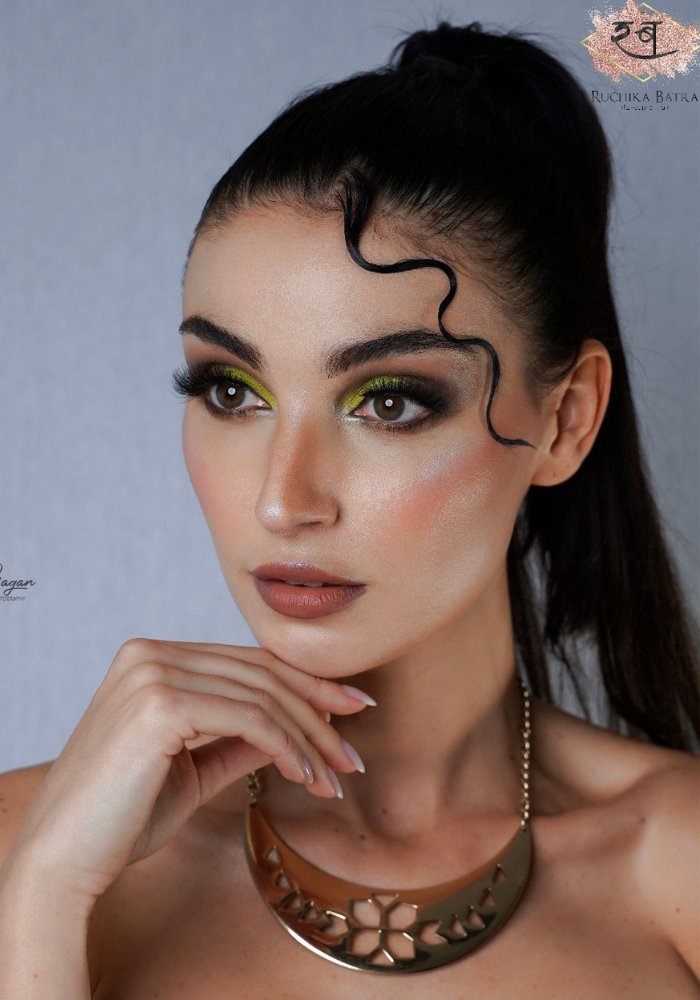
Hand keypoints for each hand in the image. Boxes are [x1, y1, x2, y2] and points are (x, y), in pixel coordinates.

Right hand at [5, 638, 371, 906]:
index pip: (248, 661)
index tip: (350, 710)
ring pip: (262, 697)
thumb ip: (239, 739)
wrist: (65, 857)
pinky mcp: (161, 704)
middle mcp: (151, 654)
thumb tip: (296, 729)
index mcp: (152, 658)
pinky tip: (306, 777)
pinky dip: (287, 748)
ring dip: (310, 740)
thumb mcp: (193, 768)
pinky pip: (249, 720)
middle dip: (319, 713)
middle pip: (261, 674)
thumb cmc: (122, 817)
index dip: (306, 683)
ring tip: (336, 779)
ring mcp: (153, 673)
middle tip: (353, 754)